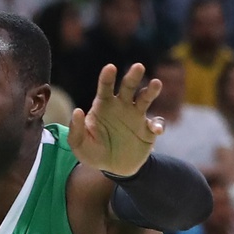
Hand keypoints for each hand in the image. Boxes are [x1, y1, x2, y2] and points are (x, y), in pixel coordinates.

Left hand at [68, 63, 163, 177]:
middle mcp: (121, 106)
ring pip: (145, 98)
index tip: (110, 68)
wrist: (112, 167)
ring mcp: (137, 116)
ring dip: (151, 91)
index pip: (104, 88)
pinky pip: (156, 123)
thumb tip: (77, 111)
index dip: (107, 77)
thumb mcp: (79, 145)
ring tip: (155, 84)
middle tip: (138, 67)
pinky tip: (155, 130)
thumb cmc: (93, 152)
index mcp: (103, 105)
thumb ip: (76, 130)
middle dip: (133, 76)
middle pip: (128, 87)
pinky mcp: (148, 129)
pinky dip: (157, 125)